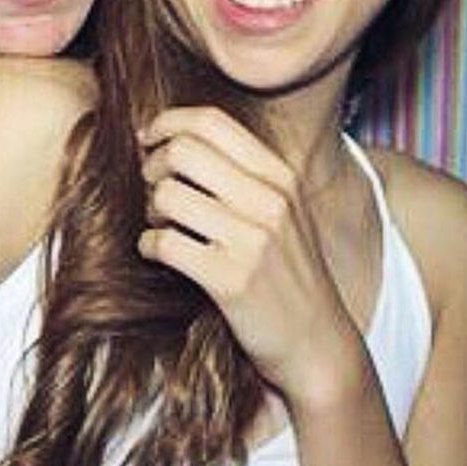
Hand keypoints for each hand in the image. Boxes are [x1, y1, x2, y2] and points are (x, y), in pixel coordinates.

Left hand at [138, 107, 362, 407]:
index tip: (148, 139)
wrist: (318, 344)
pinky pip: (162, 243)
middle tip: (153, 189)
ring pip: (166, 195)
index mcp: (280, 176)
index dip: (167, 122)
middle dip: (153, 166)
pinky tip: (160, 253)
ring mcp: (252, 241)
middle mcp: (270, 201)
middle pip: (182, 151)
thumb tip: (175, 141)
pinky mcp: (229, 281)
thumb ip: (243, 173)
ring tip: (162, 225)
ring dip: (151, 210)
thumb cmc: (288, 273)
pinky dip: (148, 245)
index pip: (211, 121)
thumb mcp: (283, 211)